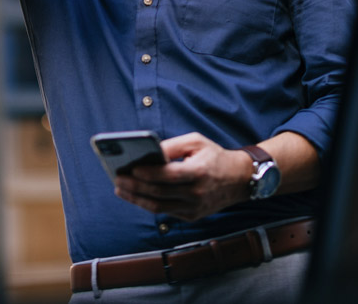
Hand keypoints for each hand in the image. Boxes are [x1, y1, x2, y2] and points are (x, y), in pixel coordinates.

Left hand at [114, 132, 252, 220]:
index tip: (130, 169)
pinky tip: (136, 195)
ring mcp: (194, 208)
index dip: (148, 174)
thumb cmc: (214, 156)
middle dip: (135, 187)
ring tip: (121, 189)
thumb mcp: (196, 142)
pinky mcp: (192, 216)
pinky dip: (148, 204)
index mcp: (199, 172)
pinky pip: (165, 212)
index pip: (169, 176)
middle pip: (159, 193)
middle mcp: (197, 193)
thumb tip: (148, 152)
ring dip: (137, 199)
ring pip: (159, 207)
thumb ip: (172, 146)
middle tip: (118, 179)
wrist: (239, 179)